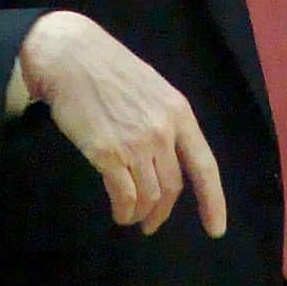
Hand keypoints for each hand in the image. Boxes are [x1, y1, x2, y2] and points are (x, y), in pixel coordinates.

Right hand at [15, 11, 226, 237]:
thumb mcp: (152, 88)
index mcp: (179, 113)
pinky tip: (119, 212)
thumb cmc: (109, 69)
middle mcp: (162, 131)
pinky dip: (124, 210)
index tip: (215, 228)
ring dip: (142, 214)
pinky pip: (124, 195)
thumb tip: (166, 155)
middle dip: (163, 211)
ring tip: (131, 217)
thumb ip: (164, 120)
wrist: (71, 57)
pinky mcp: (107, 153)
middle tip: (151, 223)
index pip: (204, 165)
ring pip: (150, 196)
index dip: (213, 201)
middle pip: (173, 186)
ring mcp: (136, 143)